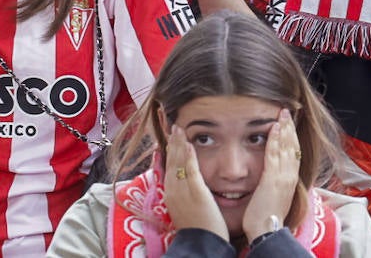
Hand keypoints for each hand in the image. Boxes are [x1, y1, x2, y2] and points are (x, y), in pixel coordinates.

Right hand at [163, 125, 229, 239]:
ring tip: (180, 129)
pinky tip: (189, 144)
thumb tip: (185, 182)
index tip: (169, 138)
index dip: (168, 152)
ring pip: (179, 163)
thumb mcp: (185, 208)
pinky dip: (189, 156)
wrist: (202, 243)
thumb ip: (185, 194)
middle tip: (174, 127)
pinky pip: (192, 171)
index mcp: (170, 195)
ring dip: (179, 144)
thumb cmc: (198, 227)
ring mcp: (183, 192)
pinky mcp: (197, 193)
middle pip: (171, 162)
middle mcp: (173, 192)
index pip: (167, 168)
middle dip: (173, 143)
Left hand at [243, 108, 306, 240]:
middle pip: (293, 146)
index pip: (294, 153)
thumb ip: (276, 183)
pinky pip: (274, 155)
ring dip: (284, 129)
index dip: (292, 137)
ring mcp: (283, 177)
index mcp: (291, 179)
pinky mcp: (272, 179)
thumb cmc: (267, 217)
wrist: (266, 231)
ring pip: (286, 147)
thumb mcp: (276, 196)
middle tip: (287, 112)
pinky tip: (274, 128)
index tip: (290, 124)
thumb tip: (273, 177)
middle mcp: (290, 176)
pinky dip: (275, 140)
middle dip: (290, 128)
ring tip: (282, 114)